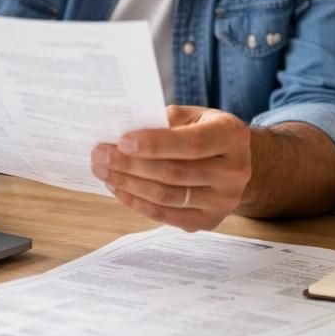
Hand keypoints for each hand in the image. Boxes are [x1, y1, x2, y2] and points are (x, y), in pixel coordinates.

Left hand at [90, 106, 252, 232]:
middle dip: (130, 164)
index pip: (191, 143)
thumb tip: (125, 132)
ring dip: (128, 184)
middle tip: (99, 155)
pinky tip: (119, 187)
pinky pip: (165, 215)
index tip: (122, 141)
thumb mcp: (194, 115)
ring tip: (103, 171)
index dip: (155, 144)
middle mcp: (234, 171)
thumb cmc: (206, 132)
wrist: (235, 162)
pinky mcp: (208, 220)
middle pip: (174, 173)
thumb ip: (165, 120)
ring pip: (166, 196)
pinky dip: (137, 202)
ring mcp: (223, 201)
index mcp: (232, 136)